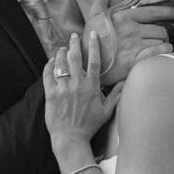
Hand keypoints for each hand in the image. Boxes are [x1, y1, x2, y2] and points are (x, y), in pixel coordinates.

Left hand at [43, 32, 123, 153]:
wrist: (70, 139)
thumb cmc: (89, 126)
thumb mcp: (106, 111)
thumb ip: (116, 95)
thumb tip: (126, 82)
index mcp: (91, 87)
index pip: (93, 61)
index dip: (93, 46)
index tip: (92, 35)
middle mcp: (77, 85)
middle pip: (74, 57)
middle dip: (74, 44)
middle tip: (74, 36)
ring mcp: (62, 89)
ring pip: (60, 63)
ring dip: (60, 53)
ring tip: (62, 49)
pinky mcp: (50, 94)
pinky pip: (47, 74)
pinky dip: (49, 65)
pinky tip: (51, 61)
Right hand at [84, 0, 173, 85]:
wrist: (84, 61)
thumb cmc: (92, 35)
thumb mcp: (95, 11)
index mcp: (125, 16)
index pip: (155, 12)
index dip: (171, 12)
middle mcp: (131, 30)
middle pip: (161, 30)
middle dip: (163, 33)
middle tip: (159, 37)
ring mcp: (133, 46)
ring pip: (161, 42)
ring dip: (163, 44)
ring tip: (157, 47)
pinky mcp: (134, 62)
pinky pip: (158, 53)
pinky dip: (164, 52)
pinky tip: (162, 53)